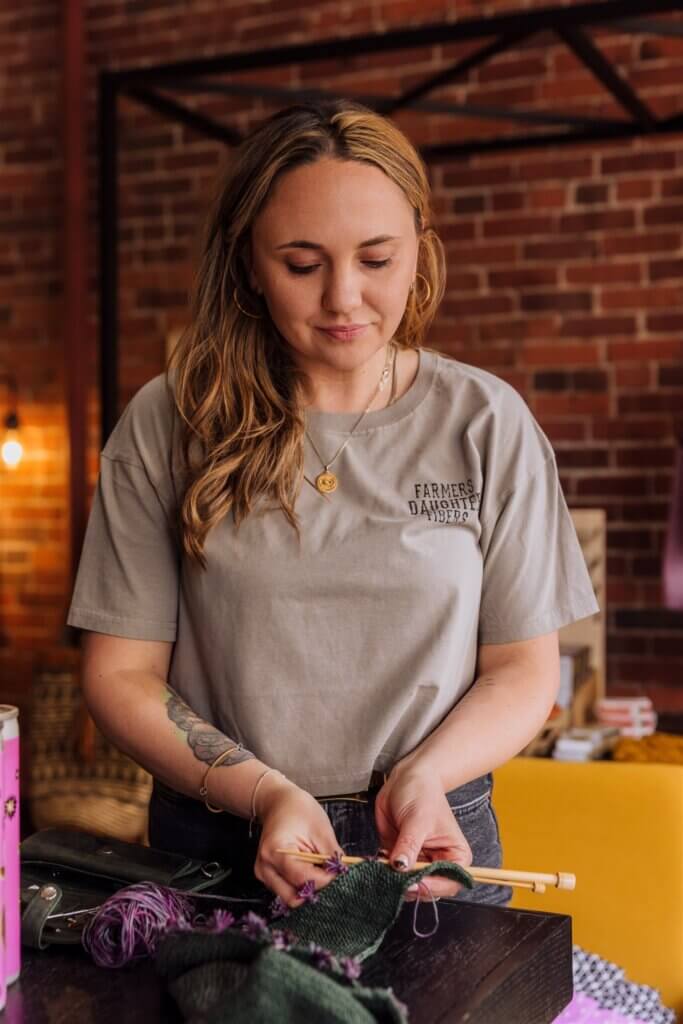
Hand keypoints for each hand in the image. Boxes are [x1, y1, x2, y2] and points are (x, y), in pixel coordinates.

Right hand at [255, 778, 344, 908]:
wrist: (278, 802)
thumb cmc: (299, 810)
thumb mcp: (321, 829)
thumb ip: (332, 856)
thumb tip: (345, 875)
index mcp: (275, 852)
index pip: (302, 878)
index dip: (325, 880)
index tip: (342, 874)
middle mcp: (264, 869)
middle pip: (294, 897)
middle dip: (317, 890)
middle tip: (333, 877)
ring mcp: (264, 876)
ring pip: (291, 898)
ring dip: (310, 890)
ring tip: (322, 872)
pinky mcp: (269, 878)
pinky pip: (288, 891)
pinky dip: (303, 887)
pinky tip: (313, 872)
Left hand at [374, 763, 471, 901]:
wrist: (406, 778)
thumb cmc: (422, 794)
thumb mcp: (418, 820)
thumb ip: (409, 845)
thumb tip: (401, 868)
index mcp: (456, 857)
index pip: (448, 883)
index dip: (430, 886)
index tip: (410, 882)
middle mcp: (438, 863)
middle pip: (427, 888)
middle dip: (410, 885)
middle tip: (393, 875)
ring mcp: (418, 862)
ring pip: (407, 884)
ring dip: (394, 880)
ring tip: (384, 865)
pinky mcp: (400, 858)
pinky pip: (391, 874)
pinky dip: (383, 872)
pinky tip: (379, 860)